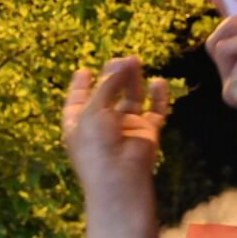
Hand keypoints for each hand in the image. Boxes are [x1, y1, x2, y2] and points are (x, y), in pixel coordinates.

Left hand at [61, 57, 168, 191]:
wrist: (118, 177)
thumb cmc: (95, 145)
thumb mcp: (94, 110)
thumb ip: (107, 85)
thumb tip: (121, 62)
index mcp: (79, 125)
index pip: (78, 102)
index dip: (80, 87)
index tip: (83, 71)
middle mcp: (101, 126)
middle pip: (107, 96)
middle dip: (112, 77)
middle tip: (119, 60)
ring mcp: (125, 129)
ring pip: (131, 99)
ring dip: (132, 81)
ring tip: (133, 61)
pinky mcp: (146, 132)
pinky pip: (155, 111)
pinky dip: (158, 97)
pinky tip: (158, 82)